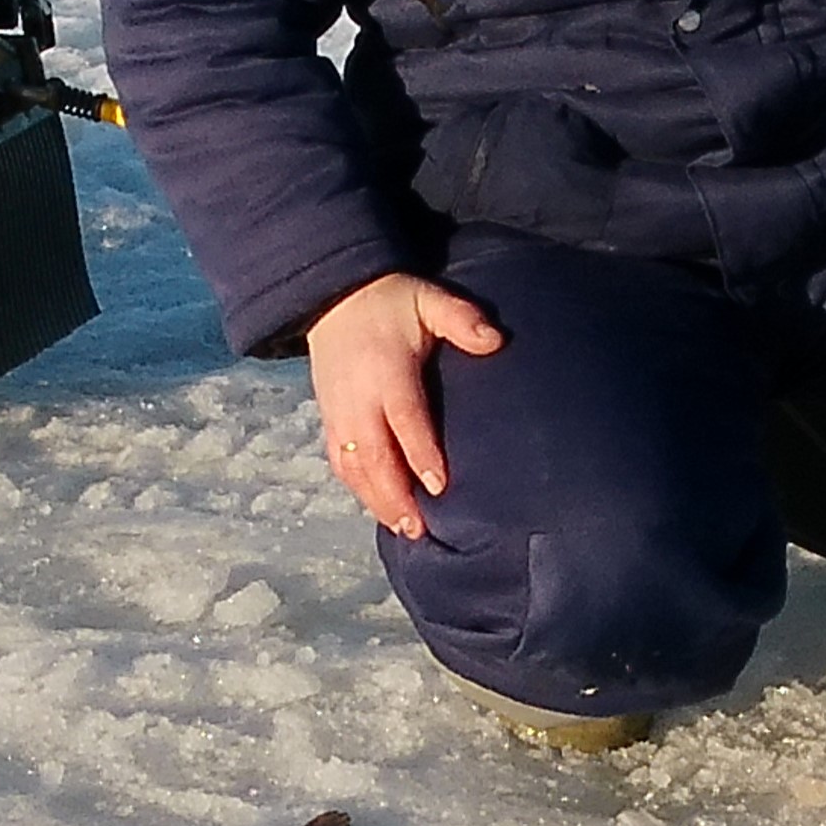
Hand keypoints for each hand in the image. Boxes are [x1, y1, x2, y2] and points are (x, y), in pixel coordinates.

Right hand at [305, 273, 503, 536]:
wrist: (333, 297)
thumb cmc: (391, 301)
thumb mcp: (427, 298)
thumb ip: (460, 318)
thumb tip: (495, 340)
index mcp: (386, 370)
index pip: (404, 418)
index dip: (419, 453)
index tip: (438, 485)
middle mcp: (358, 398)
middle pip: (373, 455)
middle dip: (393, 494)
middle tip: (419, 529)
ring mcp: (338, 412)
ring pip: (353, 466)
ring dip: (376, 500)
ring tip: (404, 529)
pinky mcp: (330, 420)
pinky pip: (340, 462)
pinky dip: (359, 489)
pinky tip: (381, 508)